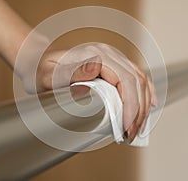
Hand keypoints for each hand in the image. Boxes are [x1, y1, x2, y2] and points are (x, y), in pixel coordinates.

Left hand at [17, 42, 157, 141]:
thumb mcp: (48, 76)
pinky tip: (149, 104)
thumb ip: (69, 74)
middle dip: (139, 110)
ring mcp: (112, 58)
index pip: (125, 80)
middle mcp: (108, 54)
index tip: (127, 128)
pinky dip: (145, 92)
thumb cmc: (41, 71)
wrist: (37, 61)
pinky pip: (135, 77)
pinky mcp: (112, 65)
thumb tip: (95, 70)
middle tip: (132, 134)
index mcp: (96, 55)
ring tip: (137, 127)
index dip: (131, 106)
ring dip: (143, 105)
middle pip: (136, 81)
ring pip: (140, 79)